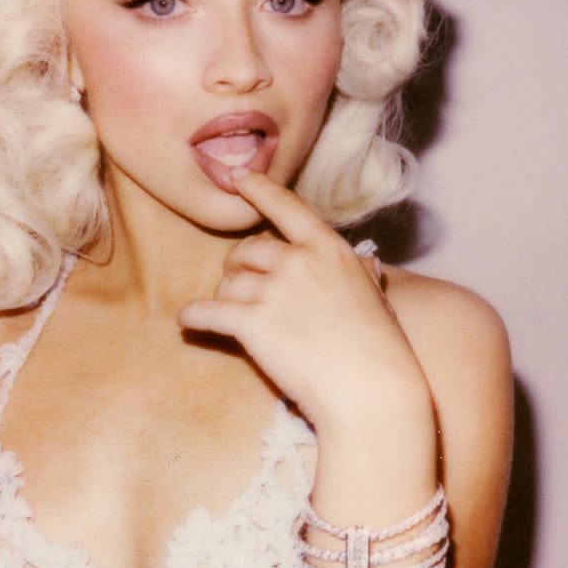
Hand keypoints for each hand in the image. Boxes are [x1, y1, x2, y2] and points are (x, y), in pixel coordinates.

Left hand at [177, 168, 435, 451]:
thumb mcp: (373, 295)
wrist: (371, 390)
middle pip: (247, 250)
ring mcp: (273, 291)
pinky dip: (194, 317)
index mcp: (329, 249)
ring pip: (228, 283)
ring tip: (232, 317)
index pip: (287, 207)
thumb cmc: (380, 349)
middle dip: (240, 266)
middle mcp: (298, 262)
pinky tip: (187, 321)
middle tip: (244, 288)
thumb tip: (363, 263)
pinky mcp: (251, 323)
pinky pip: (208, 312)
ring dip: (226, 298)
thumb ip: (357, 273)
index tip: (239, 177)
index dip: (259, 189)